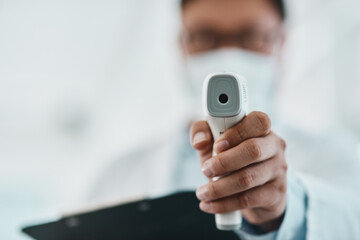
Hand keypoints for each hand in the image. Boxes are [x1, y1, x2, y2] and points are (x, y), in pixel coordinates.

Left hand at [190, 112, 287, 231]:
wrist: (253, 192)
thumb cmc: (230, 158)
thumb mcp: (214, 142)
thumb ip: (202, 131)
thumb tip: (199, 142)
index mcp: (261, 128)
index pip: (257, 121)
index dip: (236, 133)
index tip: (216, 146)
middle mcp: (274, 146)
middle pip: (253, 150)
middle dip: (224, 162)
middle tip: (205, 170)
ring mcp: (278, 170)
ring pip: (248, 178)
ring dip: (219, 187)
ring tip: (202, 192)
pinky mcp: (276, 193)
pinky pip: (248, 199)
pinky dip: (224, 204)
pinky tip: (209, 205)